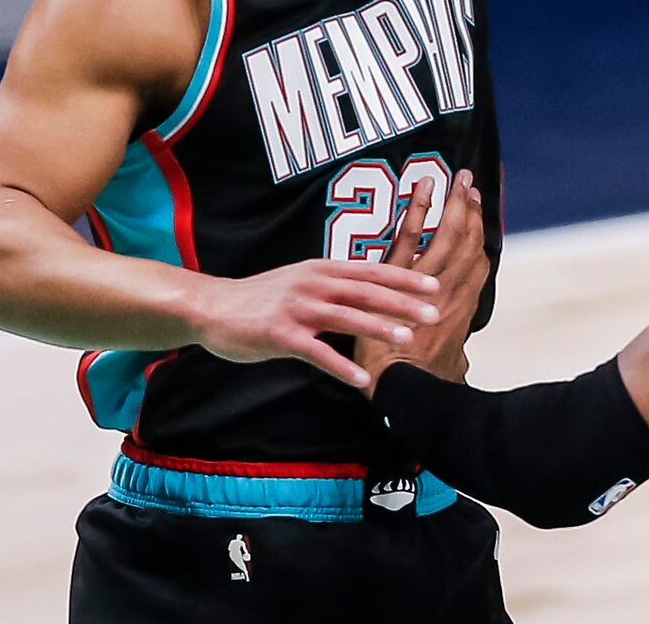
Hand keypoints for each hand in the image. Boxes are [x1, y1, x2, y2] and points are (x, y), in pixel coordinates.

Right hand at [187, 251, 444, 391]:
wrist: (212, 307)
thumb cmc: (261, 298)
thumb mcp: (302, 280)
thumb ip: (334, 284)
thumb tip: (370, 290)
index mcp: (323, 270)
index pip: (373, 271)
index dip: (406, 278)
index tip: (436, 285)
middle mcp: (314, 284)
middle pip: (367, 291)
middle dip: (403, 302)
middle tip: (435, 313)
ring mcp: (297, 308)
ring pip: (346, 317)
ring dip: (379, 328)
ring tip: (407, 340)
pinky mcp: (280, 334)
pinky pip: (316, 352)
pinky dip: (341, 366)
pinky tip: (362, 379)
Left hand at [354, 168, 490, 391]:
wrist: (401, 387)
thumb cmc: (422, 383)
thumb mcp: (449, 371)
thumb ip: (455, 361)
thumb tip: (463, 367)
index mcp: (464, 309)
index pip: (479, 266)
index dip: (481, 239)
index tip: (480, 221)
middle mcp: (454, 290)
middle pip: (471, 242)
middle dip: (473, 212)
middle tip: (471, 186)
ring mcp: (430, 281)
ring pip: (451, 233)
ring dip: (457, 203)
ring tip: (459, 179)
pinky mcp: (402, 278)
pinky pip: (414, 236)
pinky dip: (420, 208)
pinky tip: (425, 185)